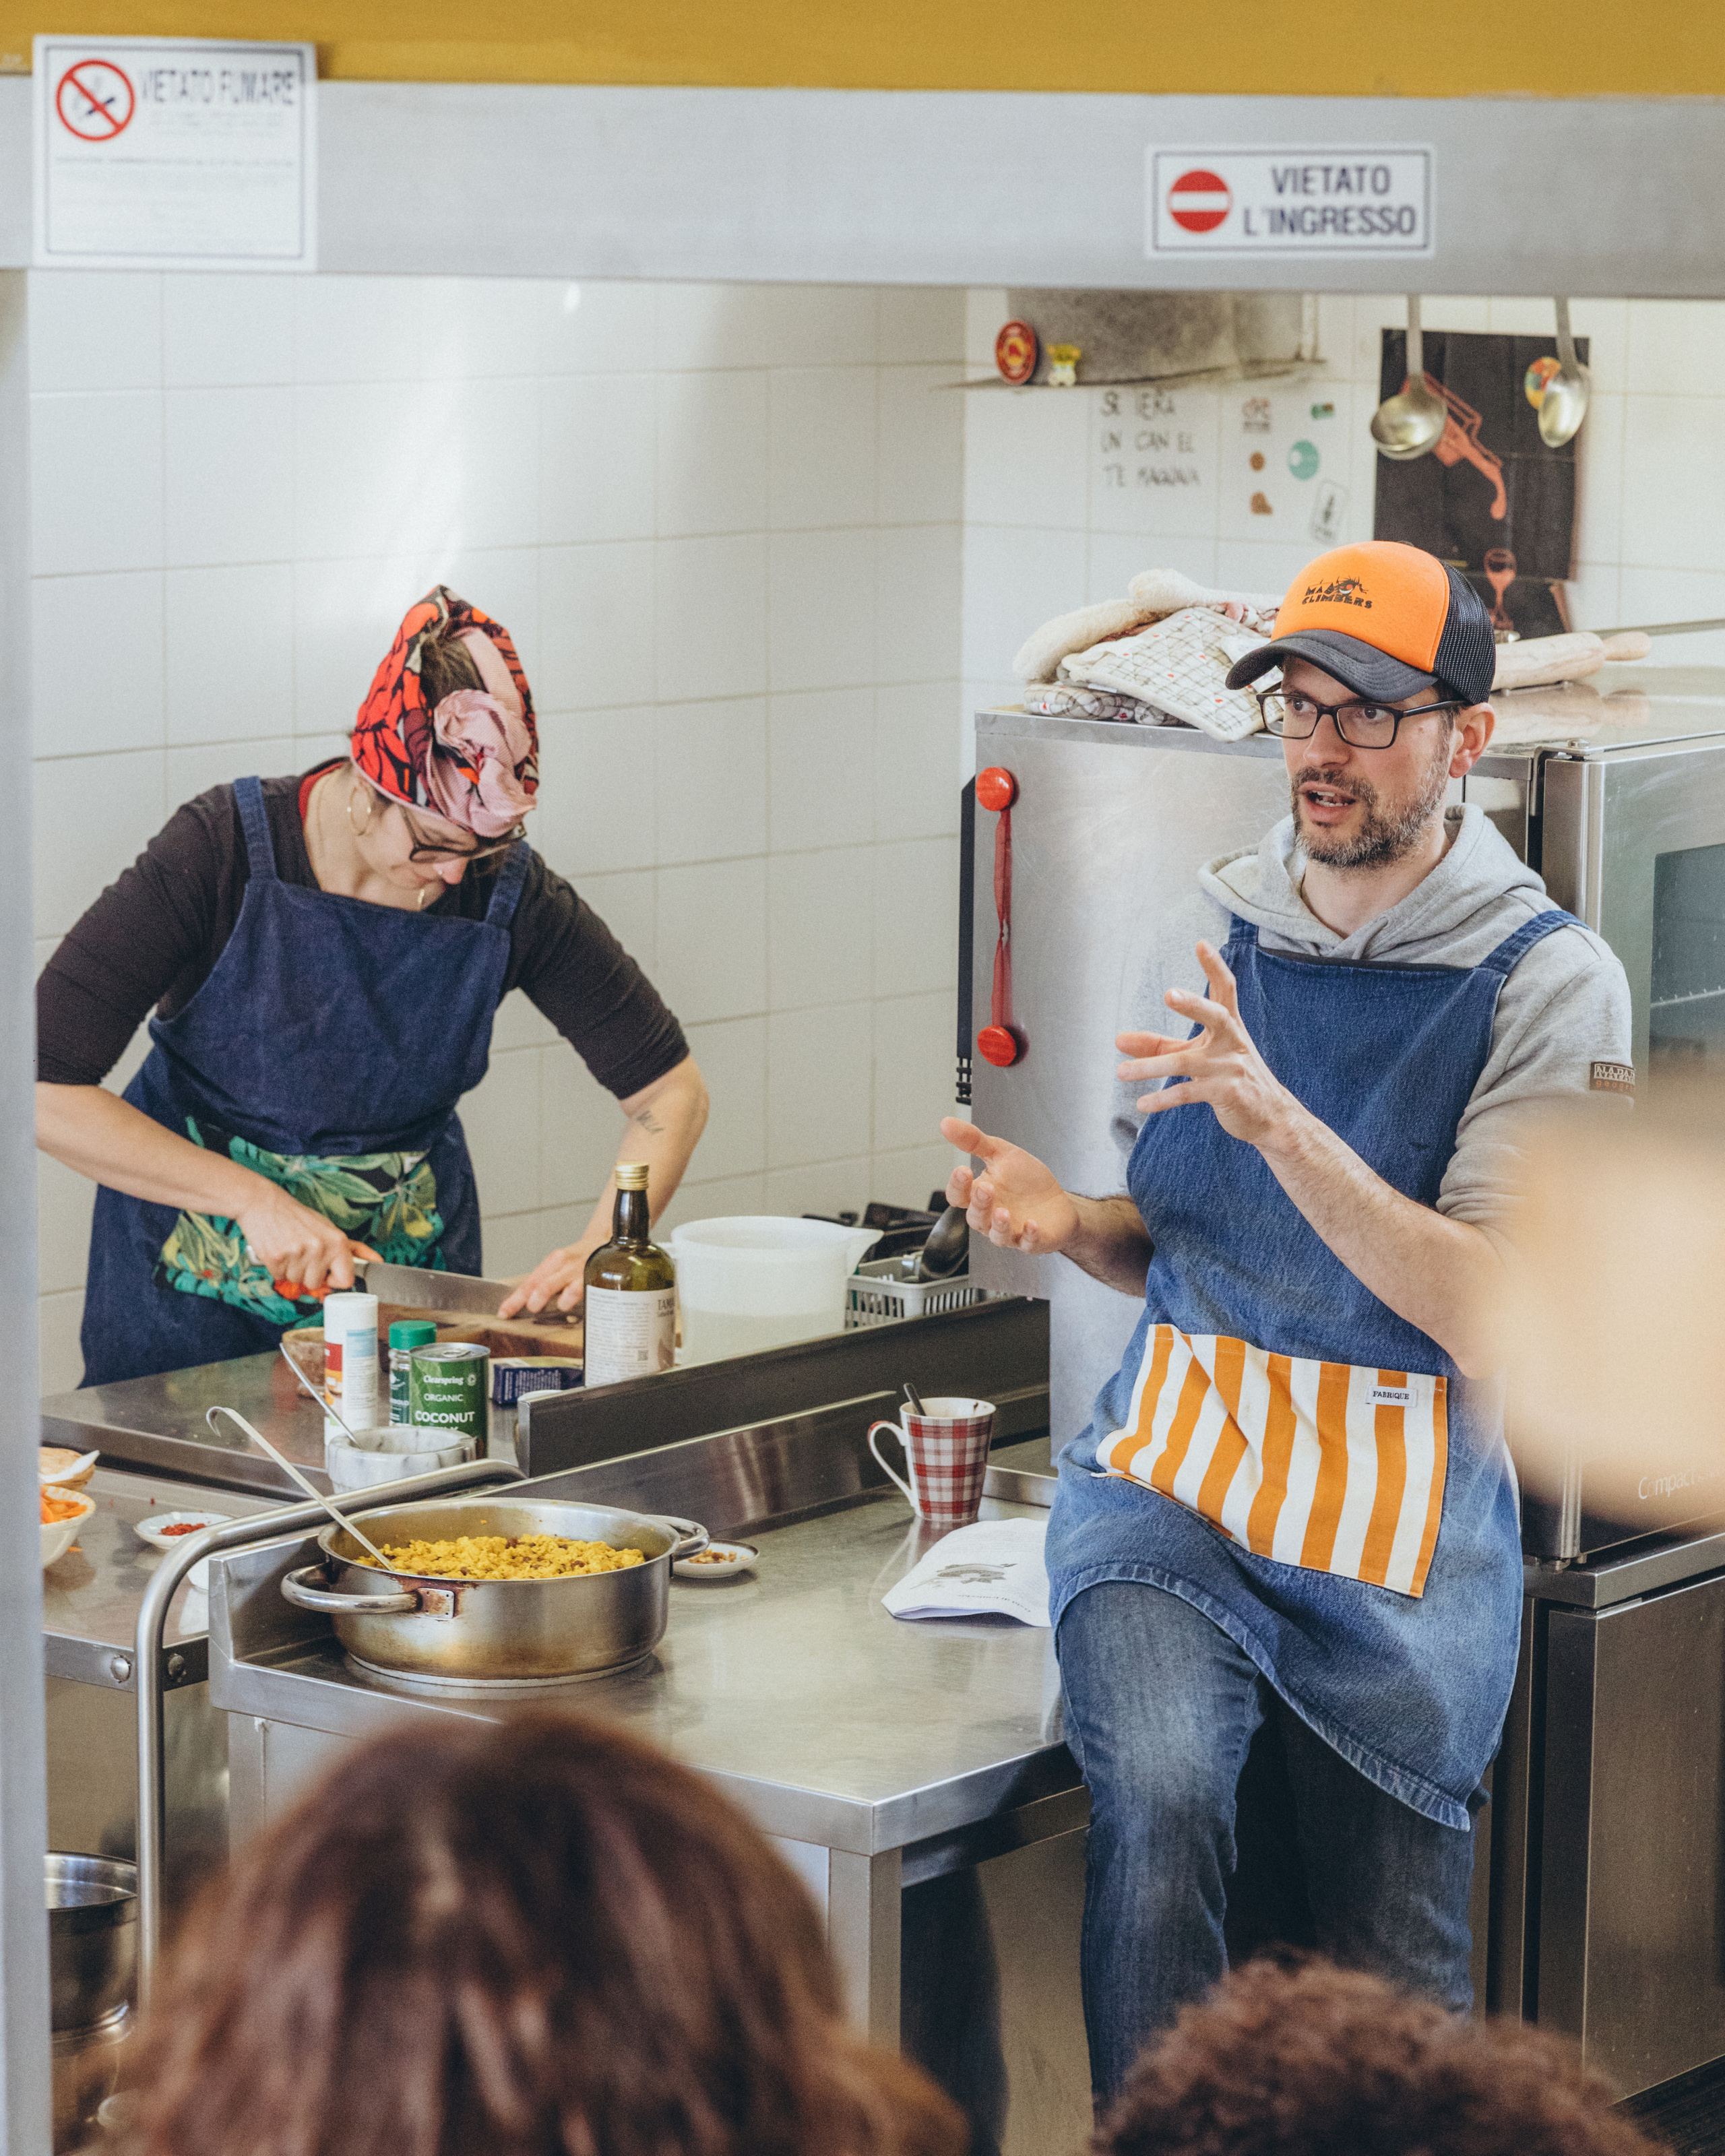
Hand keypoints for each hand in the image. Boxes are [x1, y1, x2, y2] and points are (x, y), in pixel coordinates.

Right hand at [233, 1184, 377, 1299]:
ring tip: (290, 1248)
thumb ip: (353, 1248)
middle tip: (302, 1252)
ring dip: (292, 1269)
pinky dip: (277, 1267)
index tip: (326, 1271)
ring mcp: (298, 1254)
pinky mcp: (276, 1258)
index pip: (346, 1280)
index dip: (334, 1279)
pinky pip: (279, 1276)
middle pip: (316, 1283)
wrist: (264, 1204)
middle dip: (308, 1273)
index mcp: (337, 1242)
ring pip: (297, 1281)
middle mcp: (320, 1248)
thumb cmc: (299, 1218)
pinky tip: (279, 1249)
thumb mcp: (329, 1229)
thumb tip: (377, 1261)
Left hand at [499, 1237, 602, 1318]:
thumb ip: (545, 1284)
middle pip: (542, 1286)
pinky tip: (580, 1305)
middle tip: (531, 1309)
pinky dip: (580, 1301)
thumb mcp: (559, 1267)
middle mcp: (564, 1265)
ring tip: (560, 1306)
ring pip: (568, 1290)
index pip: (529, 1283)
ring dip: (561, 1301)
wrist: (605, 1243)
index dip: (515, 1300)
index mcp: (552, 1262)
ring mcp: (580, 1272)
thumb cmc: (578, 1260)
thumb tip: (526, 1305)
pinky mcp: (596, 1278)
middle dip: (533, 1299)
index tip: (503, 1313)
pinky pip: (586, 1293)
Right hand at [939, 1116, 1079, 1255]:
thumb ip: (974, 1141)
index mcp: (979, 1194)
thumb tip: (947, 1124)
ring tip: (1004, 1211)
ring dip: (999, 1224)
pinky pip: (1027, 1243)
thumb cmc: (1026, 1180)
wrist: (1057, 1201)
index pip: (958, 1196)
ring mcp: (1011, 1230)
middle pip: (975, 1217)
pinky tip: (1032, 1224)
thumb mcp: (1001, 1153)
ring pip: (996, 1234)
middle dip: (979, 1203)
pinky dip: (1029, 1236)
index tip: (962, 1170)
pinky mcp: (1032, 1240)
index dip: (957, 1186)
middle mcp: (991, 1216)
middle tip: (985, 1188)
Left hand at [1115, 940, 1295, 1148]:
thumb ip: (1158, 1046)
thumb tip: (1118, 1040)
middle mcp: (1232, 1041)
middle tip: (1169, 994)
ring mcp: (1230, 1068)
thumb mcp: (1196, 1055)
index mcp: (1229, 1025)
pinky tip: (1142, 1104)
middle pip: (1215, 1015)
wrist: (1269, 1115)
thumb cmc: (1228, 1075)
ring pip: (1186, 1063)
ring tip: (1121, 1072)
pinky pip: (1188, 1093)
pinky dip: (1163, 1099)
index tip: (1201, 944)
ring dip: (1151, 1067)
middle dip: (1194, 1004)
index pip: (1225, 989)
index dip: (1215, 966)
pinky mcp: (1227, 1093)